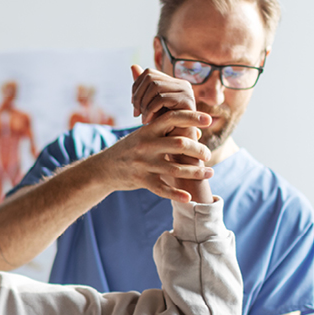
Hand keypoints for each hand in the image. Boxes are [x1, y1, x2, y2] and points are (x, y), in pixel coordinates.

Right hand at [93, 109, 211, 201]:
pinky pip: (162, 189)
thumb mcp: (144, 136)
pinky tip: (189, 197)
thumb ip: (168, 134)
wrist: (103, 169)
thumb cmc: (129, 150)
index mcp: (148, 130)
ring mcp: (143, 164)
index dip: (192, 117)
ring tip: (210, 173)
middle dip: (199, 150)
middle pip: (180, 144)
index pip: (173, 118)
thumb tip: (197, 133)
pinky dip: (176, 194)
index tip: (209, 120)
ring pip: (176, 169)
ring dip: (197, 172)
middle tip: (208, 154)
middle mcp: (146, 145)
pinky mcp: (141, 180)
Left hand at [131, 64, 195, 124]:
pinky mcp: (187, 102)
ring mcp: (187, 92)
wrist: (178, 145)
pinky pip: (161, 98)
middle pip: (150, 78)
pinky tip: (147, 121)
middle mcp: (182, 84)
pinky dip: (150, 110)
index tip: (133, 105)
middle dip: (138, 96)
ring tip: (141, 118)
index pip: (148, 73)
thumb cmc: (164, 127)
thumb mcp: (150, 106)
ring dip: (143, 103)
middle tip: (136, 113)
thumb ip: (143, 87)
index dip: (136, 88)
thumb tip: (133, 66)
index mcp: (173, 83)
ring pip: (155, 86)